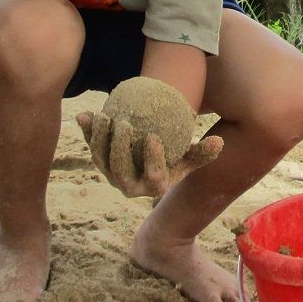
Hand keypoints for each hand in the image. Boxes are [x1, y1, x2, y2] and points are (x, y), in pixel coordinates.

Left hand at [75, 80, 224, 198]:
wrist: (151, 161)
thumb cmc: (176, 158)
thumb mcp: (190, 158)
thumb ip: (202, 152)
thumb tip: (218, 142)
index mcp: (153, 186)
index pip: (152, 175)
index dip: (152, 159)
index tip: (153, 136)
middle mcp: (129, 186)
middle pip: (120, 171)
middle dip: (119, 148)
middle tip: (124, 124)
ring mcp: (111, 175)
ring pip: (101, 160)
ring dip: (100, 139)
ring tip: (105, 116)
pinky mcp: (99, 162)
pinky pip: (91, 146)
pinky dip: (87, 132)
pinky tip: (85, 115)